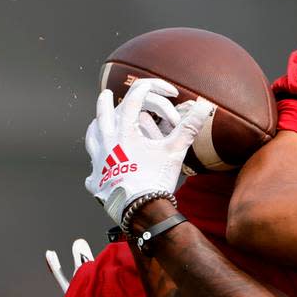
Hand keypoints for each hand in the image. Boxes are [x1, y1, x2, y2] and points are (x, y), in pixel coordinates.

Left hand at [84, 78, 212, 223]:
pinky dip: (95, 162)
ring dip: (96, 127)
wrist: (140, 209)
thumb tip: (205, 106)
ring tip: (98, 124)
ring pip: (91, 137)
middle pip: (103, 114)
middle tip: (106, 94)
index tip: (155, 87)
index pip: (133, 100)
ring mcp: (98, 160)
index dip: (148, 89)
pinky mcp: (97, 179)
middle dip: (106, 102)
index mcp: (124, 131)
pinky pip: (92, 167)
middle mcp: (106, 142)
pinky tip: (99, 164)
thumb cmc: (156, 178)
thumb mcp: (175, 150)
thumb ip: (189, 127)